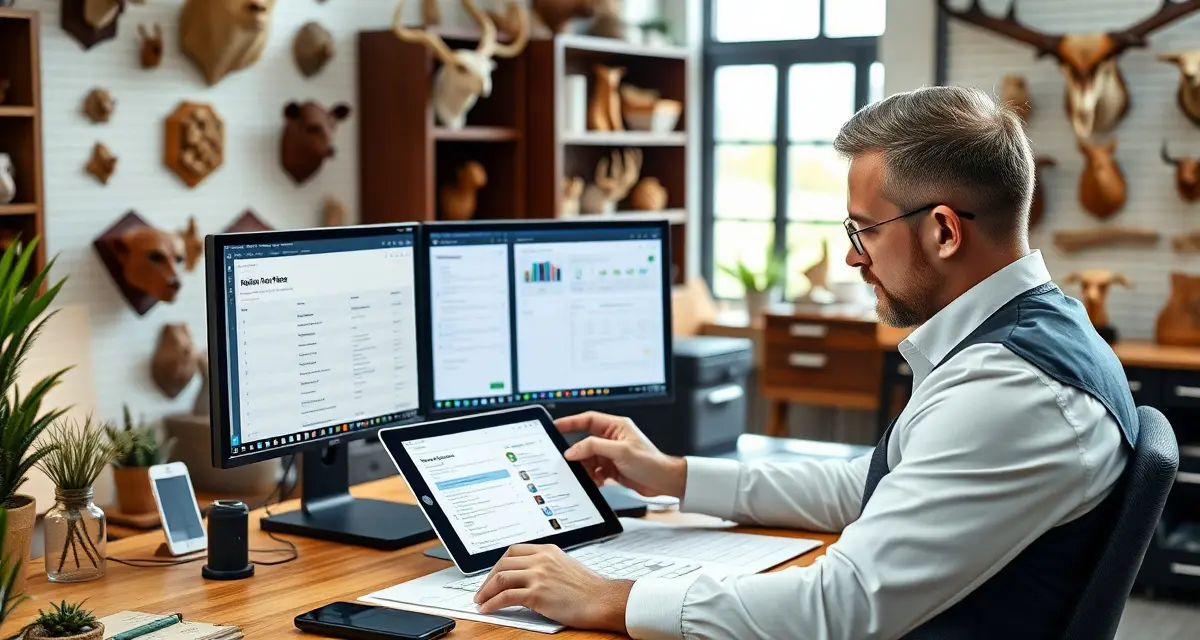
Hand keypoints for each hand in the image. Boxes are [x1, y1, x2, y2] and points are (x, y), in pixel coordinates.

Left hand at [473, 544, 632, 631]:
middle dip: (488, 578)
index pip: (513, 551)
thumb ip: (547, 565)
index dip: (499, 564)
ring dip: (486, 591)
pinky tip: (488, 609)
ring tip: (481, 601)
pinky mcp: (537, 594)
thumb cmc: (589, 588)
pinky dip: (492, 603)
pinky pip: (505, 597)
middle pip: (503, 563)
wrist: (603, 600)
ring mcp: (538, 576)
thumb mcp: (566, 566)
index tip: (493, 575)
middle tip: (483, 590)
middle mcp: (541, 560)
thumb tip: (529, 575)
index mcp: (548, 550)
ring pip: (500, 578)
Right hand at [556, 411, 686, 498]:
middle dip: (578, 453)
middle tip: (568, 461)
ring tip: (589, 475)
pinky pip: (594, 470)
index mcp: (616, 426)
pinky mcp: (612, 468)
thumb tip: (573, 449)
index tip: (555, 426)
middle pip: (585, 442)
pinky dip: (593, 477)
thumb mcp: (620, 452)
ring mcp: (612, 454)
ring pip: (588, 458)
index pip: (587, 420)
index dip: (570, 422)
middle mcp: (612, 438)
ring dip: (586, 468)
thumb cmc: (651, 462)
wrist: (664, 482)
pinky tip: (598, 481)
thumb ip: (594, 447)